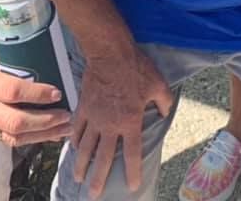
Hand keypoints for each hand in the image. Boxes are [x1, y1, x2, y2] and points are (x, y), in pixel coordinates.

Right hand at [0, 37, 71, 146]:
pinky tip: (45, 134)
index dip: (37, 94)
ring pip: (11, 137)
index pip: (12, 91)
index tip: (57, 92)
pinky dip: (27, 139)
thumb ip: (3, 47)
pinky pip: (4, 139)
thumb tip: (35, 44)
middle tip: (67, 114)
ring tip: (63, 129)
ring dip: (41, 135)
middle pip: (14, 121)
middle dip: (45, 121)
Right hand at [72, 45, 172, 197]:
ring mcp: (94, 118)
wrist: (110, 53)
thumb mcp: (158, 84)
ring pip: (85, 148)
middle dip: (98, 179)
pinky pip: (76, 129)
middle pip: (102, 159)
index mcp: (130, 122)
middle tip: (94, 195)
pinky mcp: (83, 107)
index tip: (131, 186)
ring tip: (79, 179)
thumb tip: (166, 112)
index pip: (131, 154)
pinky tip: (74, 149)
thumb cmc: (136, 68)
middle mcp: (110, 125)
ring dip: (82, 165)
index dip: (132, 172)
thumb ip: (164, 102)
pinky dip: (74, 141)